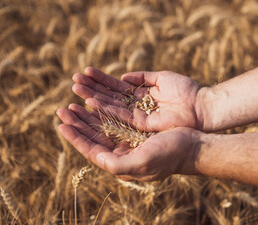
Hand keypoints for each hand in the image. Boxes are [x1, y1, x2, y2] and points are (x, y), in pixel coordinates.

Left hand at [56, 104, 197, 180]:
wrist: (192, 145)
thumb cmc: (170, 155)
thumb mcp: (143, 162)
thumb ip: (118, 164)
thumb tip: (96, 158)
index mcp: (121, 159)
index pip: (91, 148)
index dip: (75, 137)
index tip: (62, 124)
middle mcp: (123, 147)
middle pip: (95, 133)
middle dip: (79, 121)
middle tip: (64, 108)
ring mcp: (130, 134)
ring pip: (104, 120)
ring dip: (90, 110)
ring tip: (77, 97)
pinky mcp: (139, 122)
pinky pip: (118, 111)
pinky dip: (107, 103)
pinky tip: (98, 97)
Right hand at [72, 67, 207, 131]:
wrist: (201, 106)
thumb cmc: (185, 90)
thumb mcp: (162, 77)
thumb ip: (142, 77)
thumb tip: (123, 76)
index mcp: (140, 95)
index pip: (115, 87)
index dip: (100, 80)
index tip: (84, 72)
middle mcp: (135, 107)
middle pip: (109, 97)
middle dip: (91, 89)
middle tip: (73, 81)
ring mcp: (137, 117)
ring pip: (110, 107)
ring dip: (93, 99)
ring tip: (75, 90)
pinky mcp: (141, 125)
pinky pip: (120, 116)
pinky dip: (105, 110)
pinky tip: (90, 102)